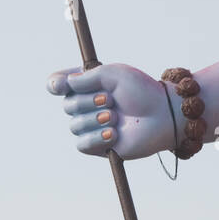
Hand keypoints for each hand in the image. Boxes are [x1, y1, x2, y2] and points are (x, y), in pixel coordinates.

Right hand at [47, 64, 173, 159]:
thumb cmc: (142, 91)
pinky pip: (82, 144)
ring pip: (75, 125)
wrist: (163, 114)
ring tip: (116, 117)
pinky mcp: (99, 146)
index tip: (61, 85)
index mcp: (88, 85)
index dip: (55, 85)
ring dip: (96, 120)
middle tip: (110, 100)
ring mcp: (92, 126)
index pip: (59, 84)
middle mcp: (88, 105)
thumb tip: (66, 83)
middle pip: (68, 106)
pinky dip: (97, 137)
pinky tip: (114, 134)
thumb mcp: (115, 74)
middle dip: (88, 102)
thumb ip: (87, 77)